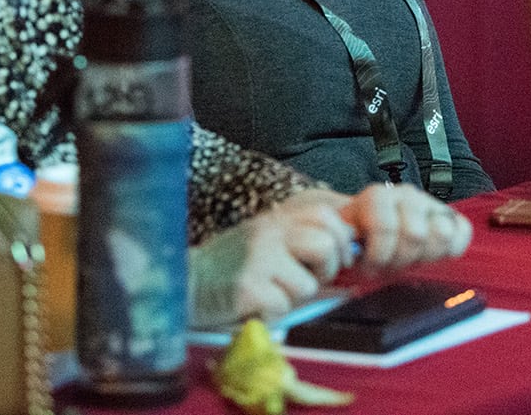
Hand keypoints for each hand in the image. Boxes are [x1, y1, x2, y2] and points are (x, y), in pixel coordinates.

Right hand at [189, 192, 357, 325]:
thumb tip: (349, 260)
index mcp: (276, 218)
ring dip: (294, 298)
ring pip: (308, 284)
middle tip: (305, 280)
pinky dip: (272, 313)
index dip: (339, 241)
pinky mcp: (247, 287)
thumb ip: (301, 244)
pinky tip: (252, 305)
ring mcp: (258, 258)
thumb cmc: (229, 268)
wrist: (181, 285)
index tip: (330, 261)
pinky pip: (283, 307)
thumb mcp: (266, 244)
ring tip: (269, 293)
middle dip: (325, 270)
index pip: (328, 215)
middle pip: (327, 245)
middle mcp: (269, 231)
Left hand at [332, 183, 471, 272]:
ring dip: (425, 256)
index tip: (370, 267)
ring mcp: (430, 203)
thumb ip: (345, 247)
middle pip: (415, 234)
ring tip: (410, 261)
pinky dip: (452, 248)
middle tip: (391, 266)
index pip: (384, 227)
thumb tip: (352, 255)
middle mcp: (405, 195)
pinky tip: (432, 255)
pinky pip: (462, 231)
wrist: (373, 232)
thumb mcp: (344, 243)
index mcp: (376, 198)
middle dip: (402, 260)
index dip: (378, 255)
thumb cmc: (358, 243)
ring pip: (441, 232)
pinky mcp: (450, 216)